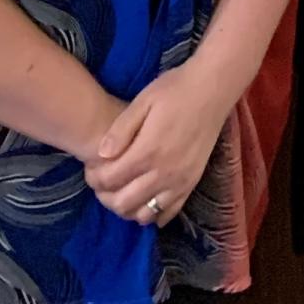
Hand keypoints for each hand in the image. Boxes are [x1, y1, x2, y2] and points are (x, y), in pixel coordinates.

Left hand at [87, 63, 228, 228]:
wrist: (213, 89)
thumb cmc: (175, 90)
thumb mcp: (143, 100)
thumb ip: (120, 129)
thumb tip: (100, 155)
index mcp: (148, 151)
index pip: (110, 180)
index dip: (94, 177)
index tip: (90, 167)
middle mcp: (163, 173)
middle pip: (123, 203)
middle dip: (105, 196)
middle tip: (102, 180)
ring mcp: (180, 182)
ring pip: (144, 214)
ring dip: (127, 208)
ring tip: (121, 190)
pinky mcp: (192, 184)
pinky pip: (168, 213)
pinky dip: (152, 214)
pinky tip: (144, 200)